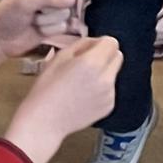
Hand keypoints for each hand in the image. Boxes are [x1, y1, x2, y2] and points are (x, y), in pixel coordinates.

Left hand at [0, 0, 81, 79]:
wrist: (0, 39)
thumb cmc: (6, 16)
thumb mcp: (24, 0)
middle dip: (50, 8)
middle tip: (33, 10)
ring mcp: (54, 9)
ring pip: (66, 13)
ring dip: (47, 20)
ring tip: (33, 19)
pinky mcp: (55, 24)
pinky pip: (63, 27)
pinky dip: (49, 30)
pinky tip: (37, 29)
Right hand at [2, 37, 124, 162]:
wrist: (45, 121)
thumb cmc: (46, 89)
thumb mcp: (59, 58)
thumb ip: (81, 45)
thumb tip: (94, 43)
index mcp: (92, 63)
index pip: (112, 42)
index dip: (100, 43)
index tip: (90, 49)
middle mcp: (105, 78)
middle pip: (118, 56)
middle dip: (106, 56)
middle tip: (87, 63)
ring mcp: (109, 94)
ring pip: (114, 73)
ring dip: (103, 73)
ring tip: (81, 83)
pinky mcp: (109, 106)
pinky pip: (110, 89)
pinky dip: (101, 89)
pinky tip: (83, 95)